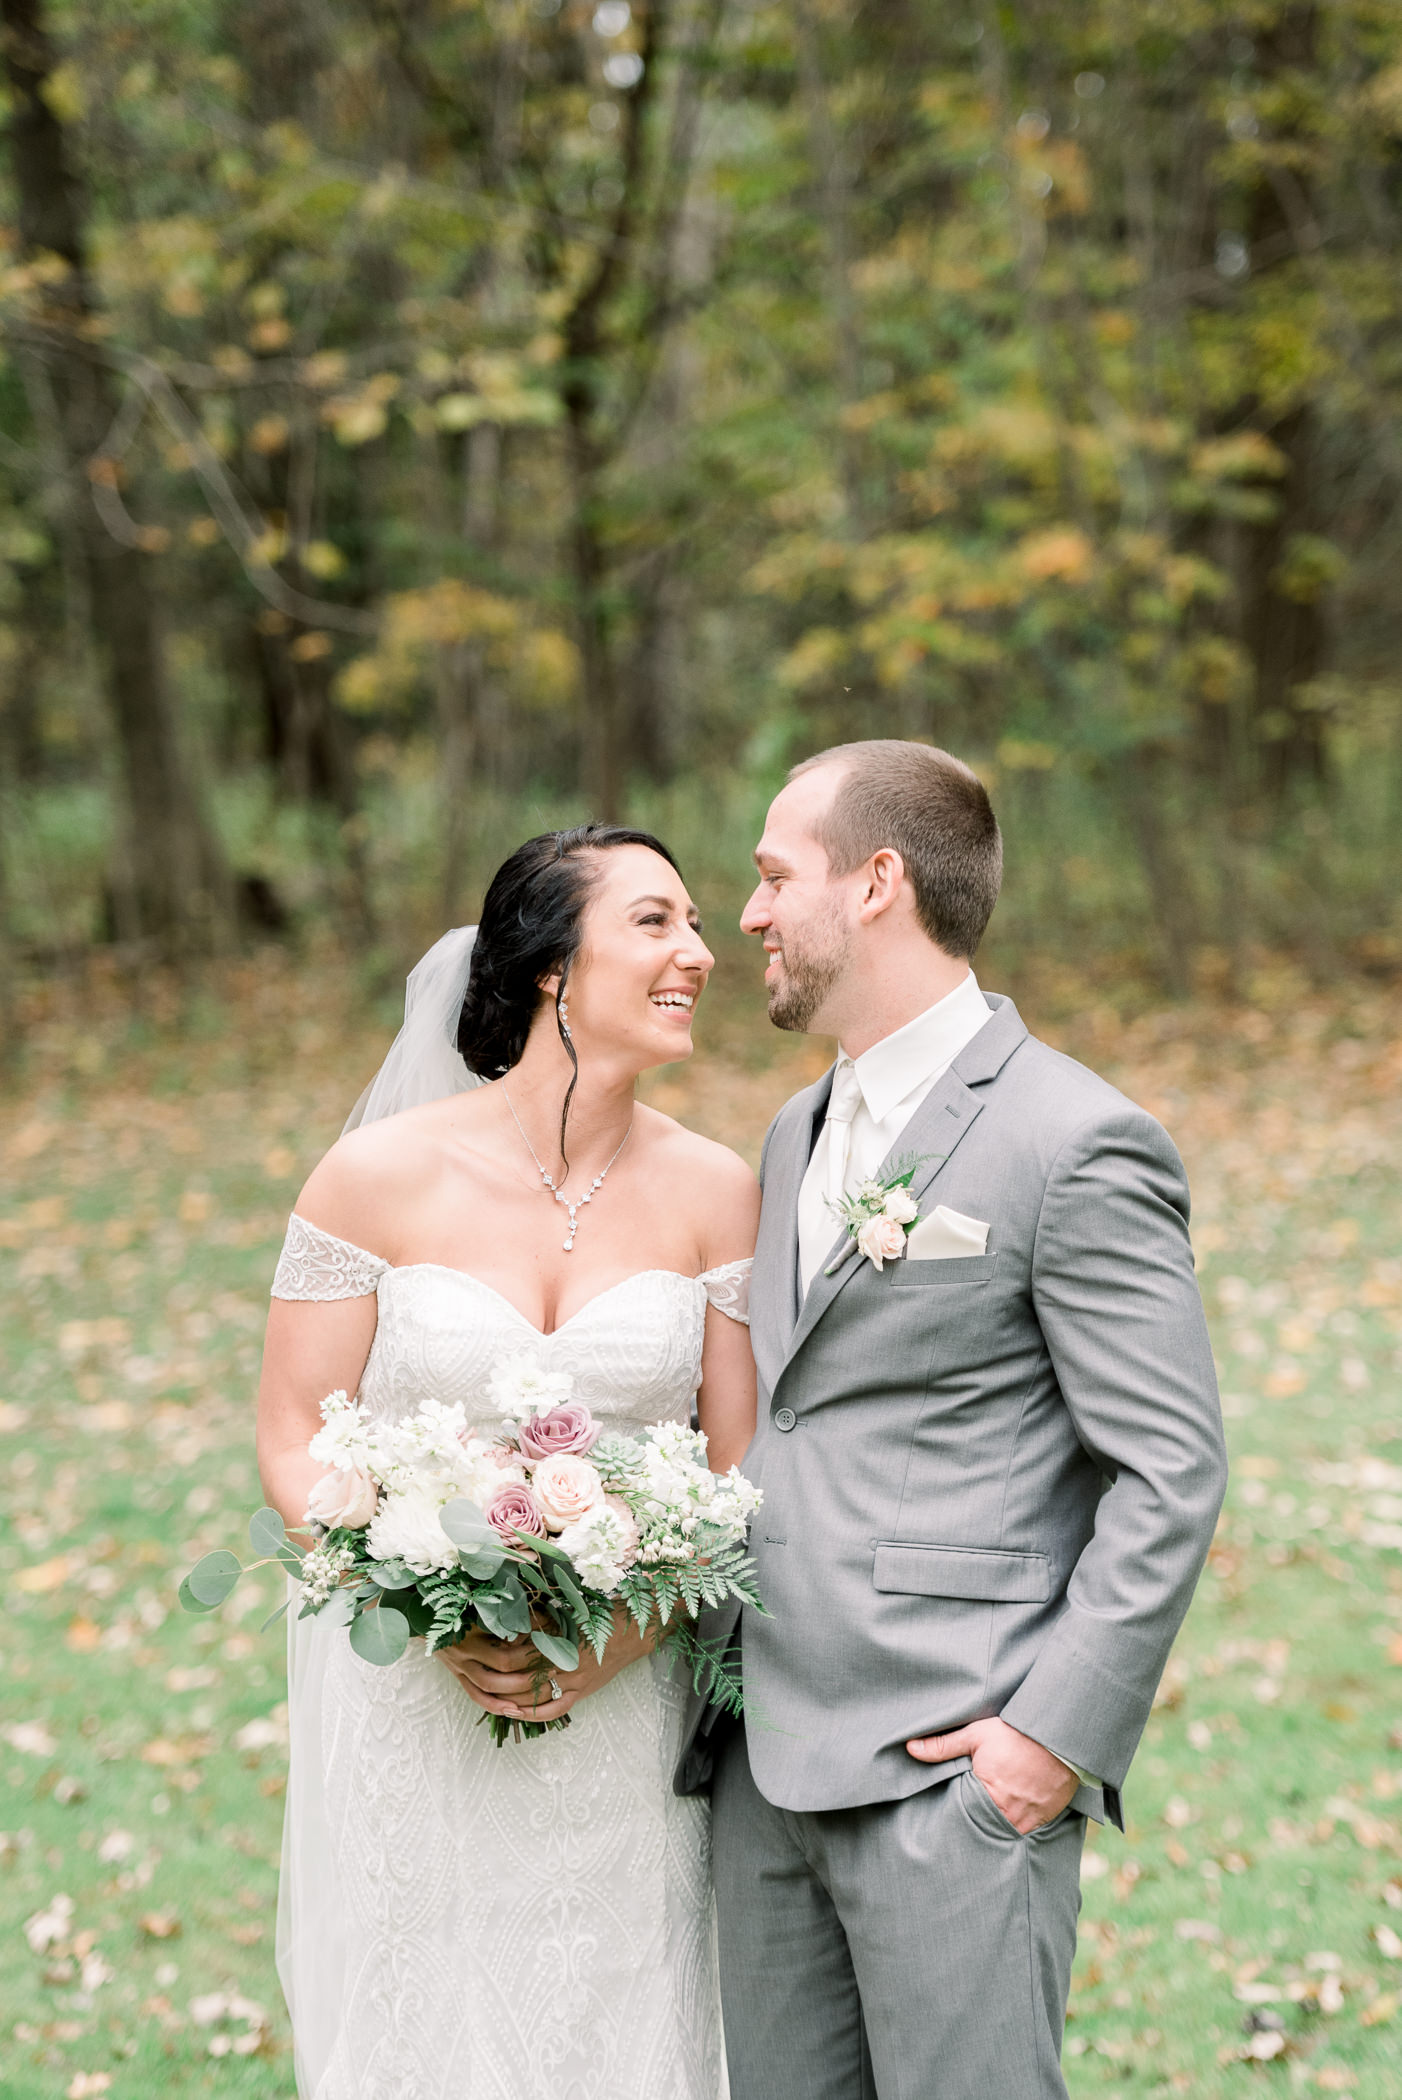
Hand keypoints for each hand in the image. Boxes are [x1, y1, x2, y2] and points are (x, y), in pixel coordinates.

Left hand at [438, 1610, 654, 1723]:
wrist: (632, 1630)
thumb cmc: (600, 1614)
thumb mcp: (567, 1610)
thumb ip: (539, 1618)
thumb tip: (510, 1621)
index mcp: (557, 1640)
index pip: (517, 1654)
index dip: (496, 1657)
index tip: (480, 1654)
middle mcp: (562, 1664)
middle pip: (520, 1679)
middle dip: (496, 1681)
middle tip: (476, 1678)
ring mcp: (572, 1681)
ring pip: (533, 1698)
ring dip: (509, 1700)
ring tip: (488, 1697)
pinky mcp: (581, 1692)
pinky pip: (554, 1709)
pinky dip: (533, 1714)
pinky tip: (516, 1712)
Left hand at [905, 1715, 1078, 1834]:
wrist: (1059, 1735)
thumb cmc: (1015, 1733)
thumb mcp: (975, 1734)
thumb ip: (942, 1745)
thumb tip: (910, 1748)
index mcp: (986, 1794)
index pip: (961, 1815)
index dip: (954, 1815)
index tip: (946, 1817)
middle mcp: (1008, 1813)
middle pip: (983, 1828)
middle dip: (974, 1826)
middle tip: (965, 1826)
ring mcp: (1029, 1819)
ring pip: (1005, 1832)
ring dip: (996, 1827)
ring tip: (985, 1823)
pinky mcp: (1046, 1818)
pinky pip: (1027, 1830)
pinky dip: (1017, 1826)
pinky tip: (1010, 1819)